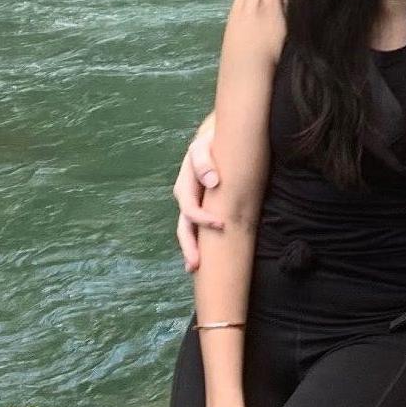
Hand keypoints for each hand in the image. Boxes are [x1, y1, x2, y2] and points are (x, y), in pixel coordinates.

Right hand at [174, 116, 221, 271]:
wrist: (218, 138)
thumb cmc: (212, 141)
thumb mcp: (204, 145)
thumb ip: (204, 161)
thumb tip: (212, 182)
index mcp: (186, 185)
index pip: (190, 209)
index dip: (202, 219)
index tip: (221, 225)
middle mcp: (187, 197)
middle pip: (184, 226)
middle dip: (189, 246)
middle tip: (195, 266)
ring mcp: (195, 203)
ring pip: (189, 231)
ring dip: (192, 249)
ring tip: (195, 268)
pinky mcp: (206, 206)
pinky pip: (201, 228)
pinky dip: (203, 242)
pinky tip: (207, 258)